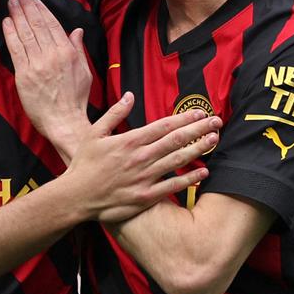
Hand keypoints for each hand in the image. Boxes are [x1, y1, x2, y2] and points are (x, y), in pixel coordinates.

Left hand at [2, 0, 92, 156]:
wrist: (65, 122)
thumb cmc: (76, 99)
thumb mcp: (84, 72)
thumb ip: (78, 49)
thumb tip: (77, 31)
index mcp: (68, 53)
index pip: (52, 24)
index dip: (41, 9)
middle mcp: (52, 56)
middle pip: (37, 25)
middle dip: (27, 7)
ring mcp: (37, 65)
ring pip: (25, 34)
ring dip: (17, 16)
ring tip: (11, 3)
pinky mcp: (24, 75)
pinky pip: (16, 49)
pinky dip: (10, 34)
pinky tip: (7, 22)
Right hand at [61, 93, 222, 223]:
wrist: (76, 197)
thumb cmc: (84, 164)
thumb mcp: (94, 133)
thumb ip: (114, 114)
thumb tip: (129, 96)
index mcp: (129, 141)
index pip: (164, 125)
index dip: (185, 118)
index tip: (200, 112)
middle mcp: (140, 157)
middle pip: (176, 140)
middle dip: (199, 129)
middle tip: (217, 122)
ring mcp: (144, 178)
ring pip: (177, 160)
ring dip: (199, 149)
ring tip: (214, 140)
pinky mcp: (145, 197)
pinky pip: (172, 186)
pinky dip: (189, 179)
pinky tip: (203, 173)